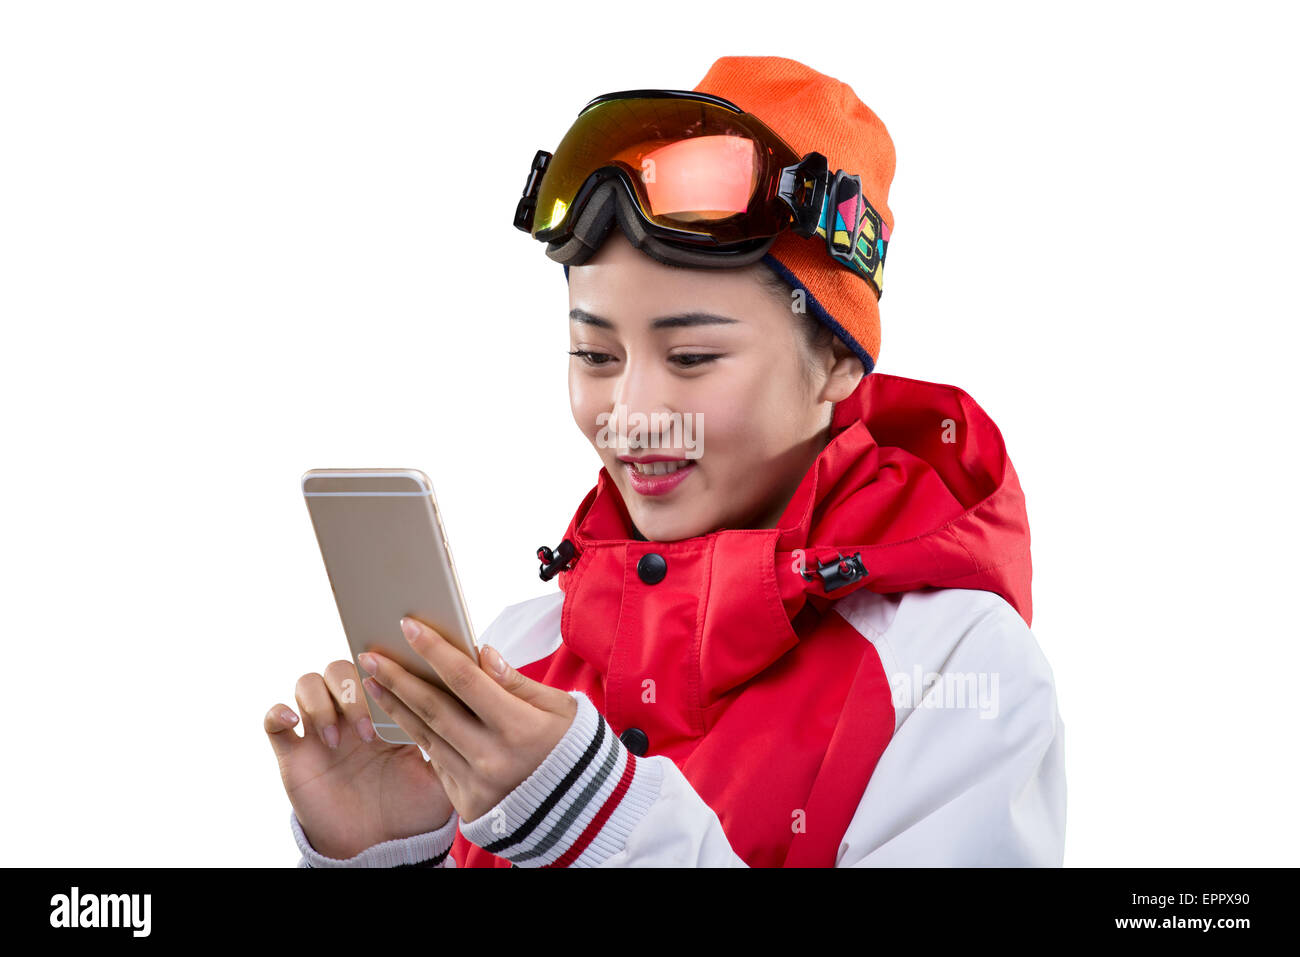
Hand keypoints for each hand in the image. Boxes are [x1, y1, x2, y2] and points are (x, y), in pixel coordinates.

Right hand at [264, 658, 455, 859]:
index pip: (380, 668)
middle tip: (369, 730)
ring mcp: (321, 731)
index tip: (395, 669)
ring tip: (339, 739)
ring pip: (308, 682)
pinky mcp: (294, 754)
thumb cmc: (415, 810)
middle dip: (351, 688)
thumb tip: (477, 696)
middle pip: (341, 667)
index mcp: (388, 711)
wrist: (383, 851)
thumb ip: (455, 734)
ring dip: (321, 702)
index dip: (386, 664)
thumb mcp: (445, 770)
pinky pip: (273, 720)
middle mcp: (352, 714)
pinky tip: (296, 724)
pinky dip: (279, 713)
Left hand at [356, 616, 578, 823]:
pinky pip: (436, 763)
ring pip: (426, 737)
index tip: (408, 626)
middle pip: (434, 709)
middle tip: (368, 655)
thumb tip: (483, 654)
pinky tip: (400, 715)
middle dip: (397, 678)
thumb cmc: (573, 748)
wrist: (582, 811)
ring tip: (373, 682)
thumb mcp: (560, 709)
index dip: (435, 650)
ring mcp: (477, 785)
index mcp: (520, 729)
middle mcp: (493, 759)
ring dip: (395, 707)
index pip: (467, 680)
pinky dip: (417, 736)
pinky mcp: (468, 804)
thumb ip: (518, 683)